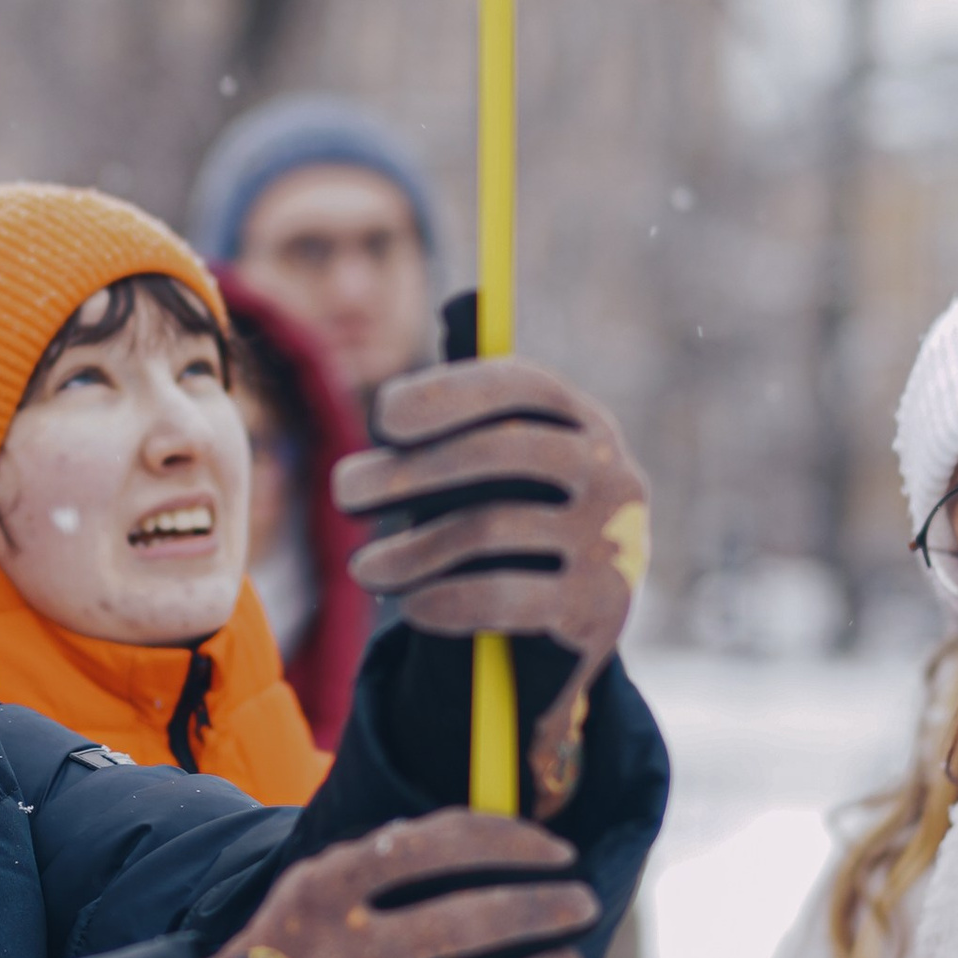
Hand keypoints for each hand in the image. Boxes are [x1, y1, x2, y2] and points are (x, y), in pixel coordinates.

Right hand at [200, 810, 591, 957]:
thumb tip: (490, 834)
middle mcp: (346, 955)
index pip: (439, 844)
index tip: (557, 850)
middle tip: (580, 904)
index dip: (513, 843)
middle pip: (474, 921)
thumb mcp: (312, 889)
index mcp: (327, 889)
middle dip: (544, 909)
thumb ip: (385, 859)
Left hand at [335, 360, 649, 672]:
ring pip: (491, 529)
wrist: (571, 629)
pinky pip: (504, 597)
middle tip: (345, 494)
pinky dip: (446, 599)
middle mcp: (612, 474)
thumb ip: (473, 414)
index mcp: (585, 424)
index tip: (383, 420)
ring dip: (411, 550)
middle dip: (410, 471)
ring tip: (363, 569)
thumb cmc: (517, 524)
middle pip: (504, 452)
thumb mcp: (500, 469)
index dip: (449, 394)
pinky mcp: (597, 609)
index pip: (521, 386)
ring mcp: (611, 543)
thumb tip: (447, 329)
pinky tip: (412, 606)